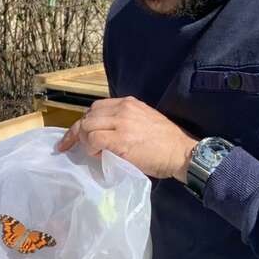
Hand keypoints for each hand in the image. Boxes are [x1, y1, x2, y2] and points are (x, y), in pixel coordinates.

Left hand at [57, 96, 197, 181]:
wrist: (182, 152)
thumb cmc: (165, 143)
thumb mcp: (143, 120)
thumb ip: (123, 121)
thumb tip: (102, 132)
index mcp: (128, 103)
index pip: (96, 107)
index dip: (85, 121)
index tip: (78, 134)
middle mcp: (123, 108)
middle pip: (88, 116)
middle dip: (78, 132)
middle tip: (77, 146)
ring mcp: (121, 123)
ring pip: (87, 126)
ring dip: (84, 141)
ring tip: (93, 152)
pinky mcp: (120, 140)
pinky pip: (93, 140)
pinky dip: (90, 149)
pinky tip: (97, 155)